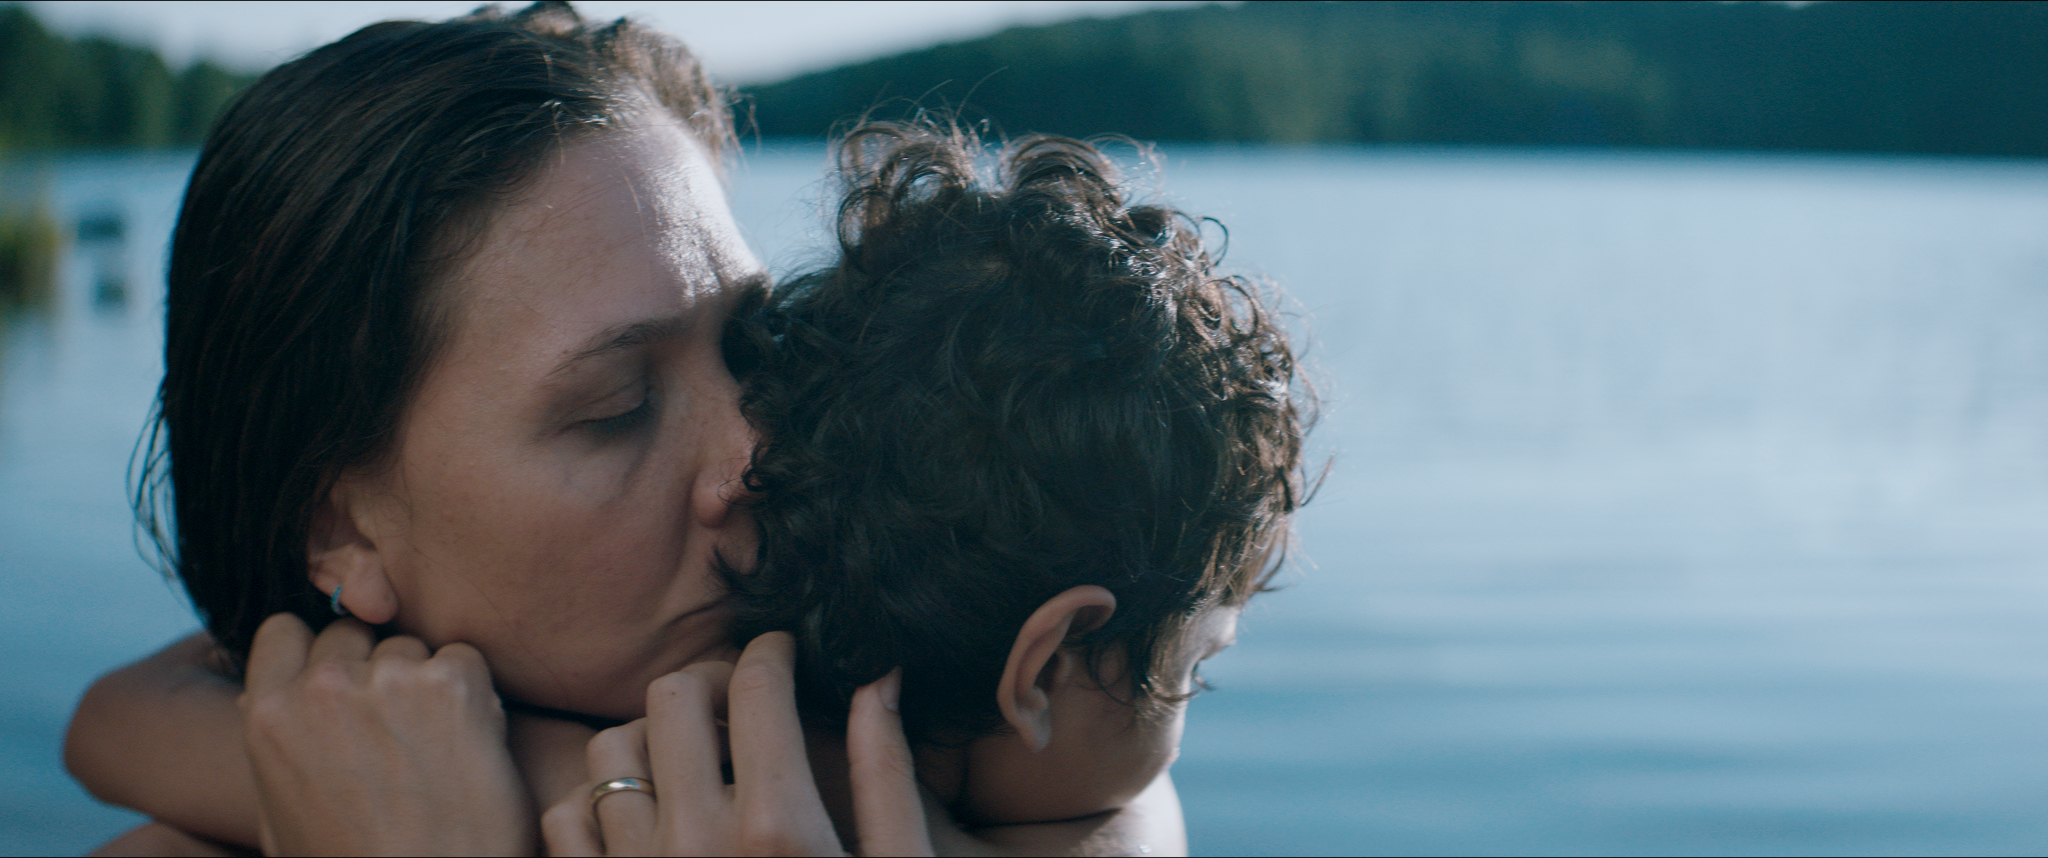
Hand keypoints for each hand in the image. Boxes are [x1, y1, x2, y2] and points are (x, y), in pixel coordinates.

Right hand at [240, 614, 533, 855]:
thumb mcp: (283, 814)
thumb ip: (277, 743)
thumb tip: (264, 696)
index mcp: (268, 716)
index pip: (284, 630)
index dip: (314, 649)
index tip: (339, 676)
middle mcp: (321, 688)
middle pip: (353, 631)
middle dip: (374, 665)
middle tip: (398, 726)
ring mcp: (388, 681)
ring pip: (411, 646)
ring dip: (425, 681)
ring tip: (434, 750)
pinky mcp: (451, 685)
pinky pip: (465, 659)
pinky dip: (474, 693)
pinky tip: (468, 747)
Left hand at [542, 631, 931, 855]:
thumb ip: (887, 775)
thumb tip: (880, 679)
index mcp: (780, 827)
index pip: (757, 684)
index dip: (773, 650)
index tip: (784, 652)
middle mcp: (697, 843)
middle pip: (672, 696)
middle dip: (709, 682)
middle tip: (739, 702)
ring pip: (610, 748)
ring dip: (649, 737)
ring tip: (690, 759)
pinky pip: (566, 820)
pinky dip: (597, 803)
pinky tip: (645, 817)